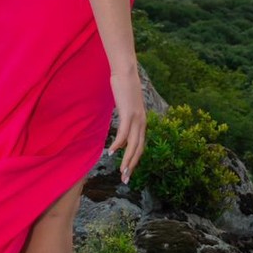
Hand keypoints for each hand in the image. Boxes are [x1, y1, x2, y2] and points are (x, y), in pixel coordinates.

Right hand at [107, 64, 146, 184]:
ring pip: (133, 145)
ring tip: (121, 173)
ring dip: (127, 160)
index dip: (135, 160)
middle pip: (139, 150)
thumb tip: (121, 131)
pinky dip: (118, 145)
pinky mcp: (129, 113)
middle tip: (125, 180)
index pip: (140, 146)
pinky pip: (124, 134)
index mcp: (142, 122)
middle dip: (132, 166)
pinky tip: (111, 152)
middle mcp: (142, 123)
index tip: (128, 172)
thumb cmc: (125, 87)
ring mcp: (136, 118)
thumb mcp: (127, 106)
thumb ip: (126, 119)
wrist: (127, 72)